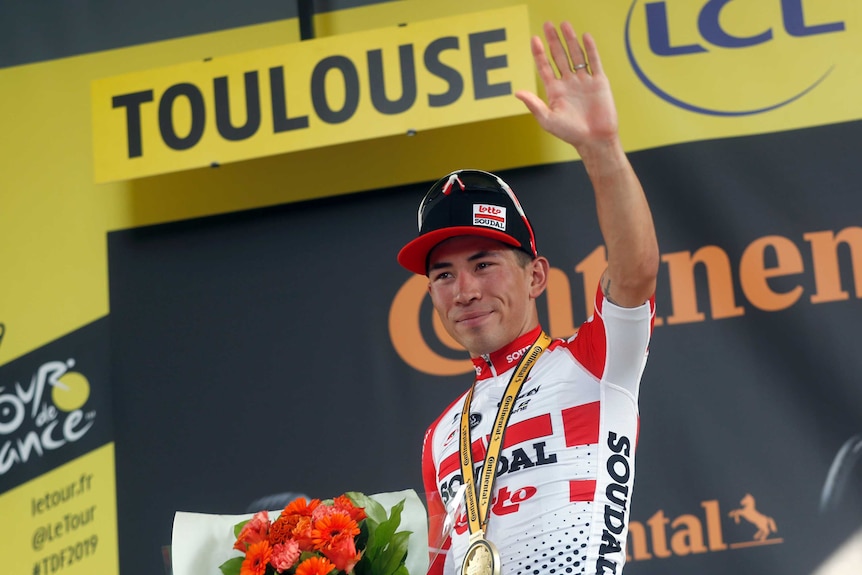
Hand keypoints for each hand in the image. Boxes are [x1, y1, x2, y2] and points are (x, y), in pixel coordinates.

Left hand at [515, 21, 619, 152]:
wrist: (595, 140)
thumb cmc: (570, 133)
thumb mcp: (547, 120)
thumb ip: (533, 104)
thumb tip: (517, 92)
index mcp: (555, 90)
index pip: (545, 67)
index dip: (539, 53)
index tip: (534, 39)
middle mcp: (568, 83)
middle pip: (559, 56)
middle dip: (553, 40)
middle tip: (548, 24)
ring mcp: (584, 81)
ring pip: (576, 55)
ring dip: (570, 40)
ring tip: (564, 25)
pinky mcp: (599, 82)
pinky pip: (594, 62)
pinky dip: (590, 49)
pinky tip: (585, 37)